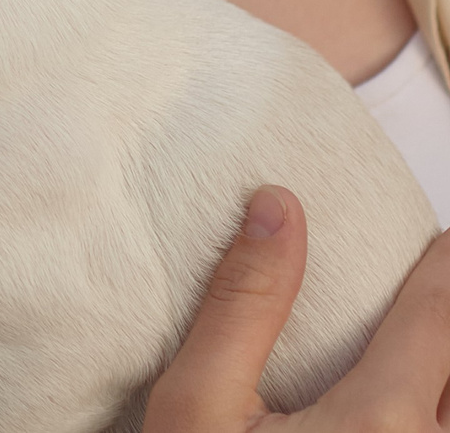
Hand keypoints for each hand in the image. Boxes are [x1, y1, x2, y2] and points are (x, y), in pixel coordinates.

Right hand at [148, 186, 449, 429]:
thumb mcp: (197, 401)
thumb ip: (241, 307)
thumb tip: (275, 209)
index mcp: (378, 419)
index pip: (435, 316)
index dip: (442, 266)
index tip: (440, 236)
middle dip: (444, 310)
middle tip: (429, 271)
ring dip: (443, 372)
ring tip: (422, 335)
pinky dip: (433, 408)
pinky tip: (410, 399)